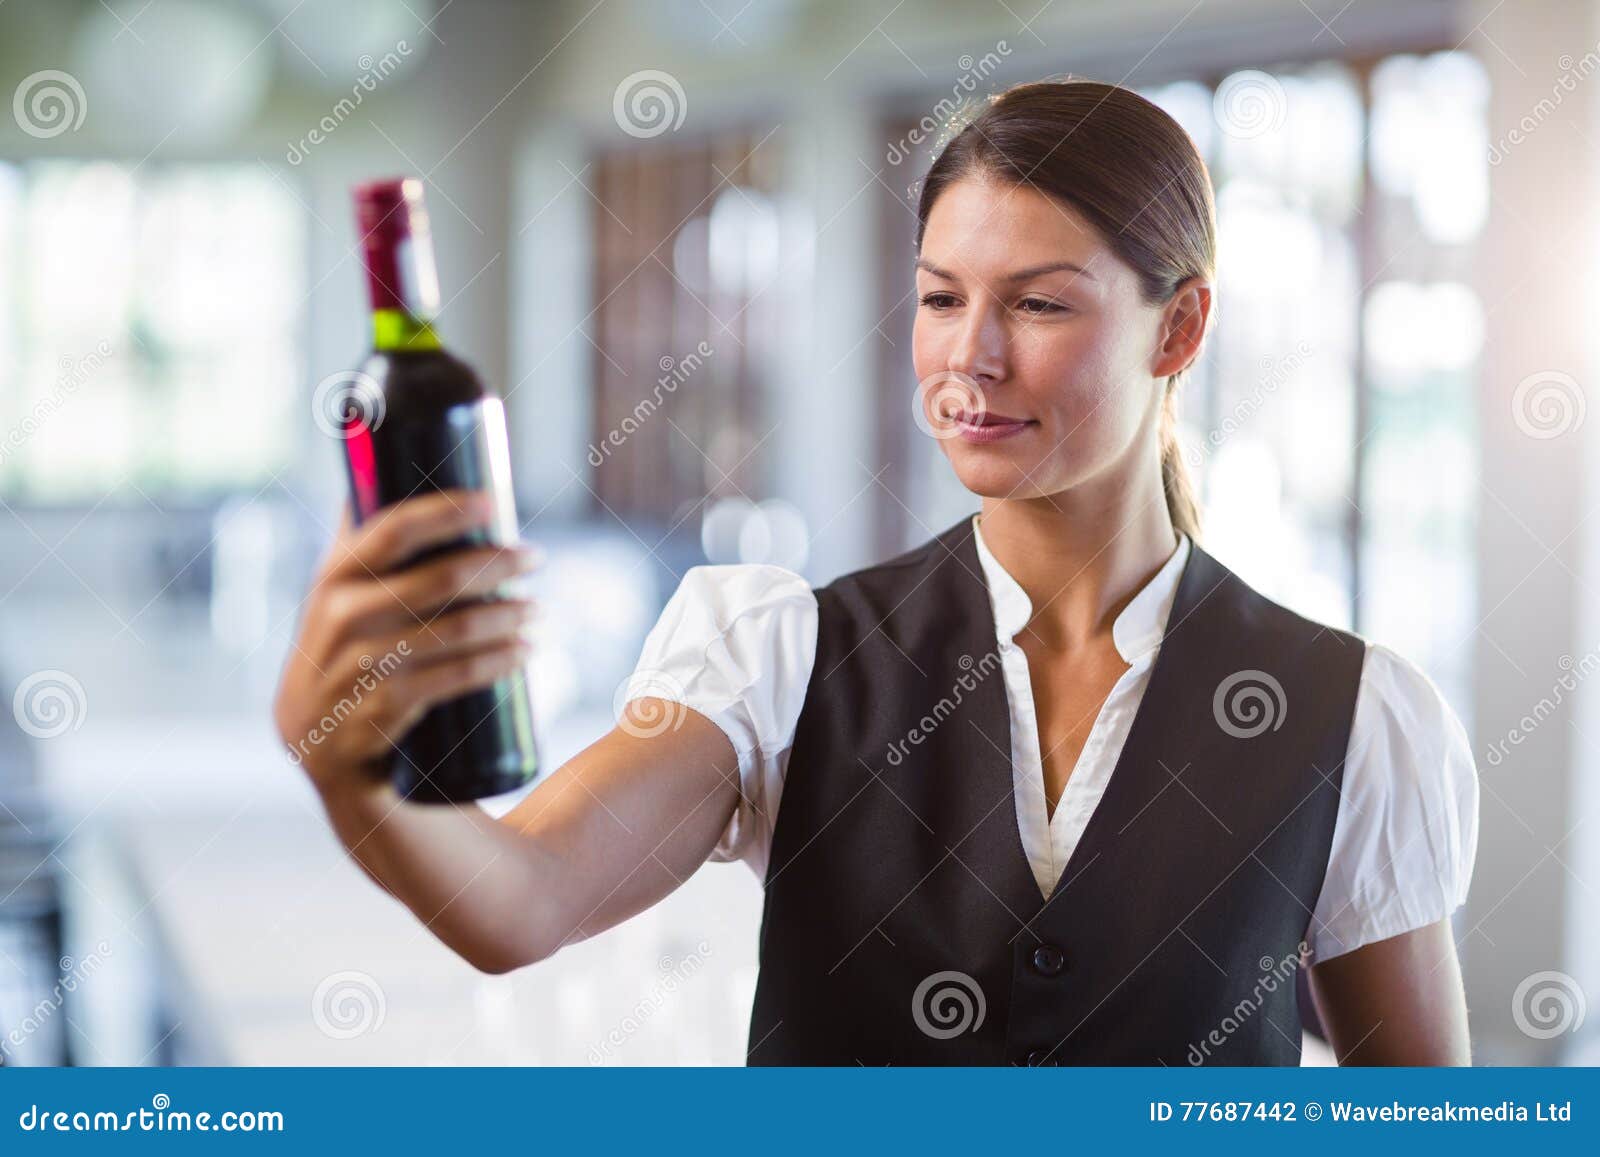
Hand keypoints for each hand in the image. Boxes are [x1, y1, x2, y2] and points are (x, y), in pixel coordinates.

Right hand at [272, 490, 539, 795]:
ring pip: (453, 632)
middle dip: (498, 564)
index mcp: (333, 577)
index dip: (445, 510)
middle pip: (436, 579)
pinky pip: (451, 680)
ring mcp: (354, 670)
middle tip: (535, 558)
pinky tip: (524, 653)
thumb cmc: (349, 654)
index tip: (494, 501)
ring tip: (538, 611)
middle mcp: (337, 619)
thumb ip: (365, 541)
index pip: (391, 529)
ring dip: (509, 618)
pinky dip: (497, 663)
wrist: (322, 751)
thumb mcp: (343, 597)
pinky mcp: (376, 715)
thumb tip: (383, 455)